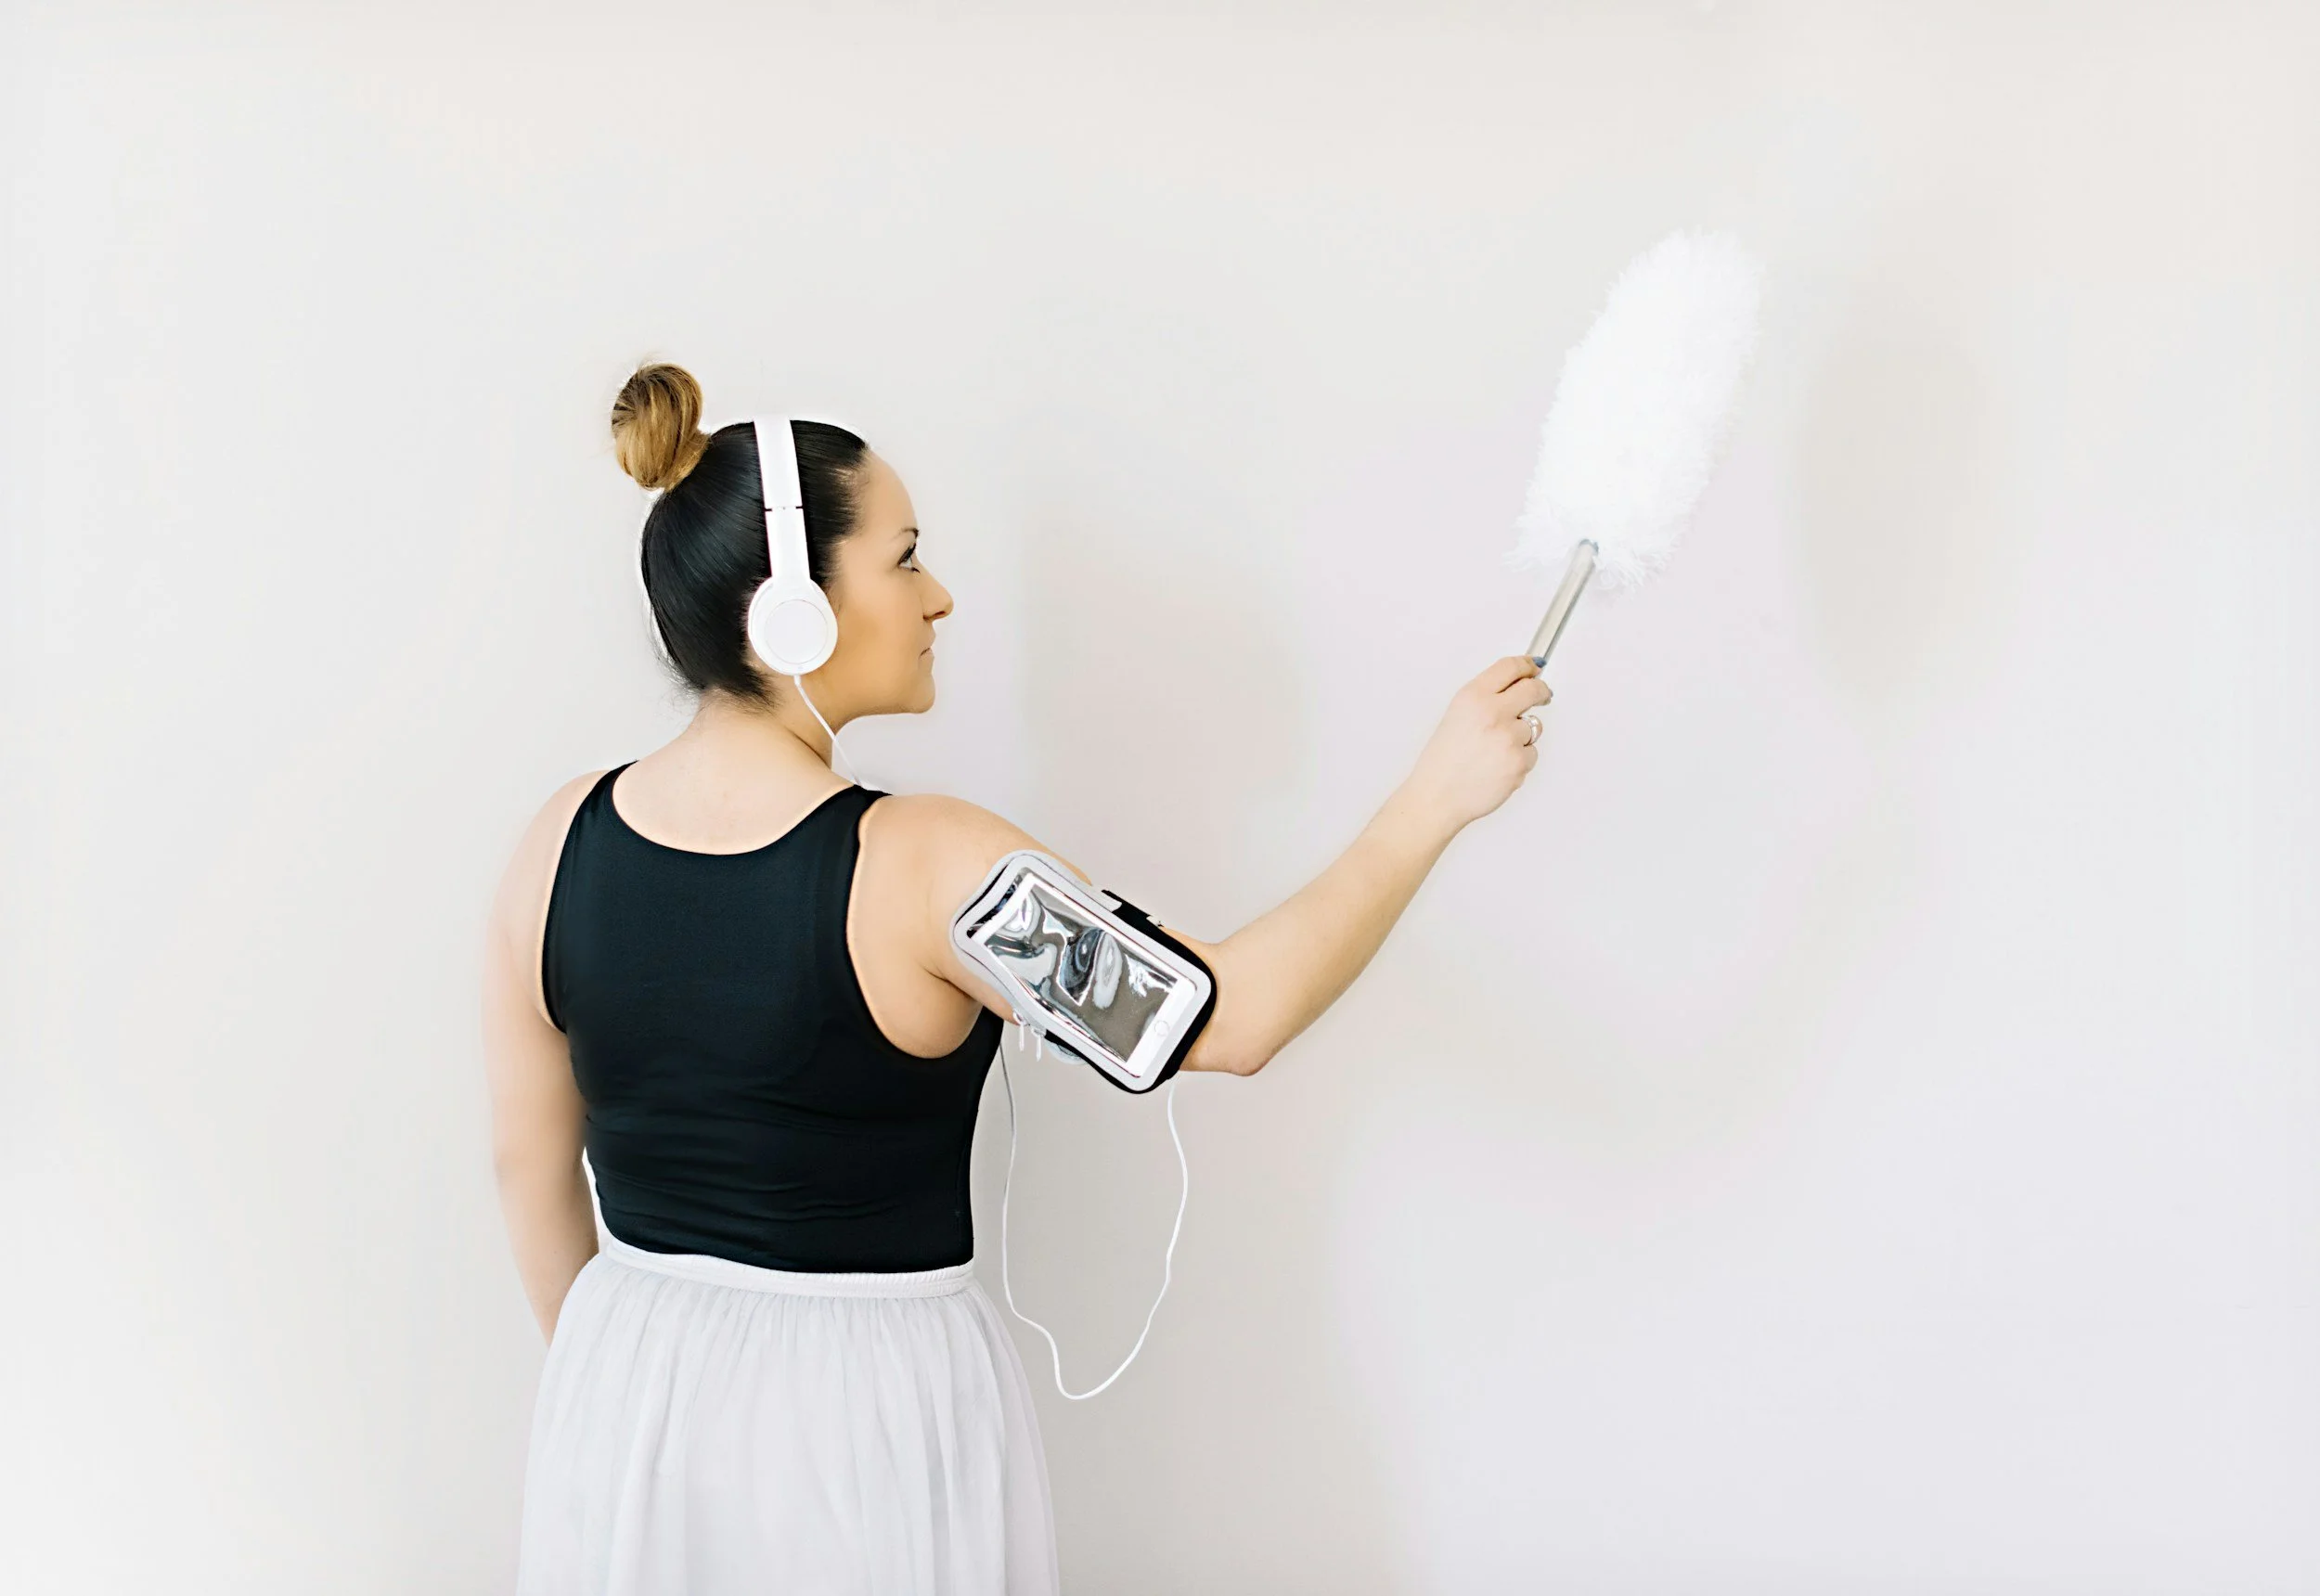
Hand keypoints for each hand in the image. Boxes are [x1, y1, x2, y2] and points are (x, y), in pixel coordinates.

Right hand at [1396, 655, 1552, 833]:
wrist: (1438, 796)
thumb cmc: (1443, 762)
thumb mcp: (1457, 716)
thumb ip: (1486, 699)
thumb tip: (1514, 689)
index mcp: (1473, 697)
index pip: (1510, 668)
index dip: (1527, 665)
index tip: (1534, 667)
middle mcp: (1493, 712)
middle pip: (1533, 689)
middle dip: (1541, 691)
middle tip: (1543, 694)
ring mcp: (1509, 737)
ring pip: (1534, 726)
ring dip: (1522, 736)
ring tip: (1495, 750)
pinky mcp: (1520, 761)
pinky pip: (1532, 753)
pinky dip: (1520, 760)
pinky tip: (1498, 766)